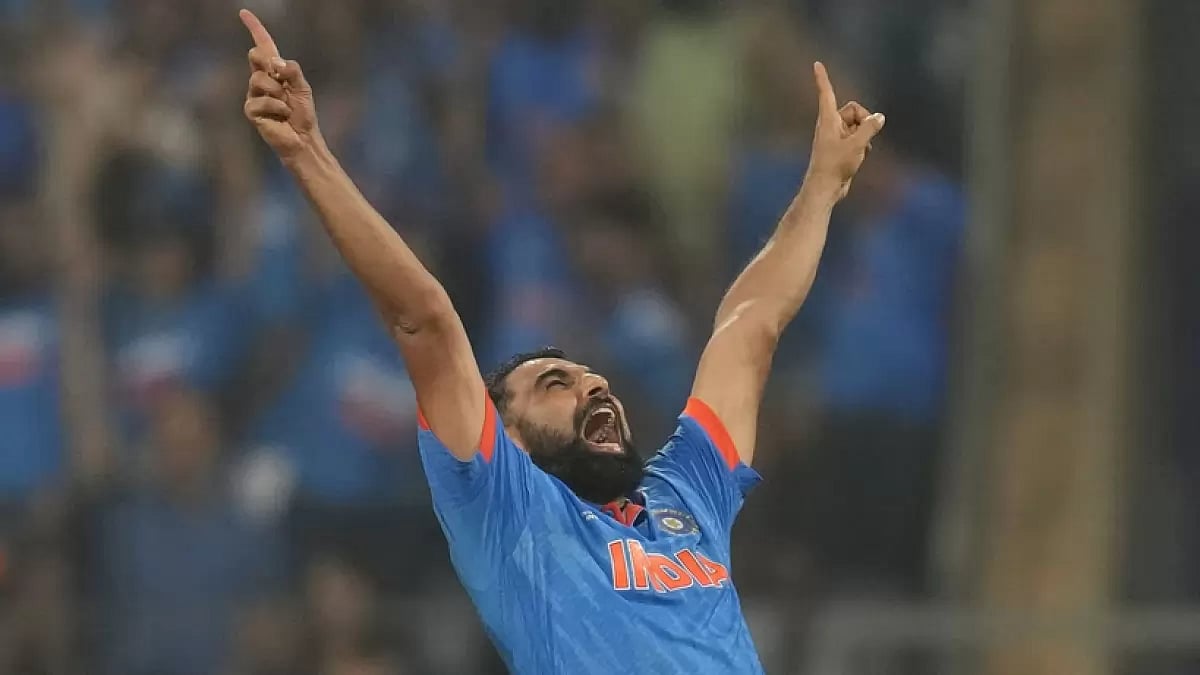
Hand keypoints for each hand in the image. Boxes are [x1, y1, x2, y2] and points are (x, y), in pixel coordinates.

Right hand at [239, 9, 318, 158]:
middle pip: (256, 55)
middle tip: (282, 82)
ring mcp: (254, 95)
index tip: (244, 13)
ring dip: (278, 92)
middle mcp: (261, 80)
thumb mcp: (302, 86)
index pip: (263, 46)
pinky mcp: (252, 110)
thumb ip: (292, 70)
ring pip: (258, 79)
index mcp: (275, 72)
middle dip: (269, 64)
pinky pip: (261, 100)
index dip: (255, 29)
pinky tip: (282, 116)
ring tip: (286, 106)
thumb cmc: (303, 113)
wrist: (303, 138)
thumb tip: (275, 62)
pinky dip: (277, 107)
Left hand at [806, 62, 884, 201]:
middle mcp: (831, 125)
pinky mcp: (841, 147)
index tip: (816, 63)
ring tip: (860, 150)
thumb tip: (879, 117)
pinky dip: (862, 143)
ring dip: (864, 134)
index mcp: (828, 119)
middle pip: (854, 110)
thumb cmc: (835, 164)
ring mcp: (836, 136)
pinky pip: (857, 137)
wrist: (826, 187)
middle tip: (866, 136)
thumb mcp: (857, 144)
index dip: (822, 78)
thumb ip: (869, 128)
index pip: (826, 93)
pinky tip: (861, 156)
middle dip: (864, 120)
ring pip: (857, 125)